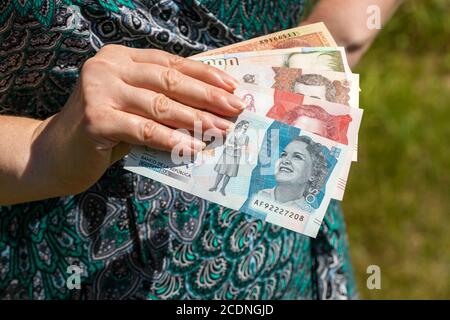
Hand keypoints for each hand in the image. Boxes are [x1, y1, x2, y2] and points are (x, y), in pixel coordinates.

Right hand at [30, 45, 244, 196]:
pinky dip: (172, 140)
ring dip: (196, 120)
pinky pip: (144, 130)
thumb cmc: (103, 130)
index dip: (204, 75)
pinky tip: (194, 148)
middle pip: (170, 81)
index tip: (232, 88)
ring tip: (222, 130)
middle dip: (208, 97)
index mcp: (121, 58)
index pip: (171, 63)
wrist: (55, 153)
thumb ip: (161, 99)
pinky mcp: (96, 118)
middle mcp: (108, 67)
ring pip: (160, 105)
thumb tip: (210, 109)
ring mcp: (99, 90)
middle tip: (236, 110)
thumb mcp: (133, 106)